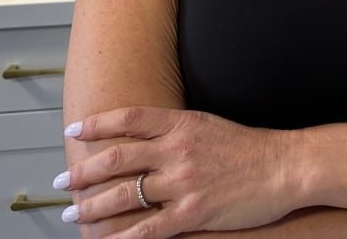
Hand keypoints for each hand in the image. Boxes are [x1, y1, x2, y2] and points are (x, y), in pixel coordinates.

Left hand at [57, 106, 292, 236]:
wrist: (285, 166)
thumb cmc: (249, 147)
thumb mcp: (209, 125)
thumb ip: (176, 131)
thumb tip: (142, 140)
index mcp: (182, 124)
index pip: (129, 119)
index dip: (96, 124)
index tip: (73, 131)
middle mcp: (178, 150)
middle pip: (117, 158)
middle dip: (83, 172)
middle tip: (60, 181)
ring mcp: (184, 182)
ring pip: (125, 195)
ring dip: (92, 206)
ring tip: (73, 214)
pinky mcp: (194, 212)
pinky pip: (148, 228)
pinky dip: (122, 238)